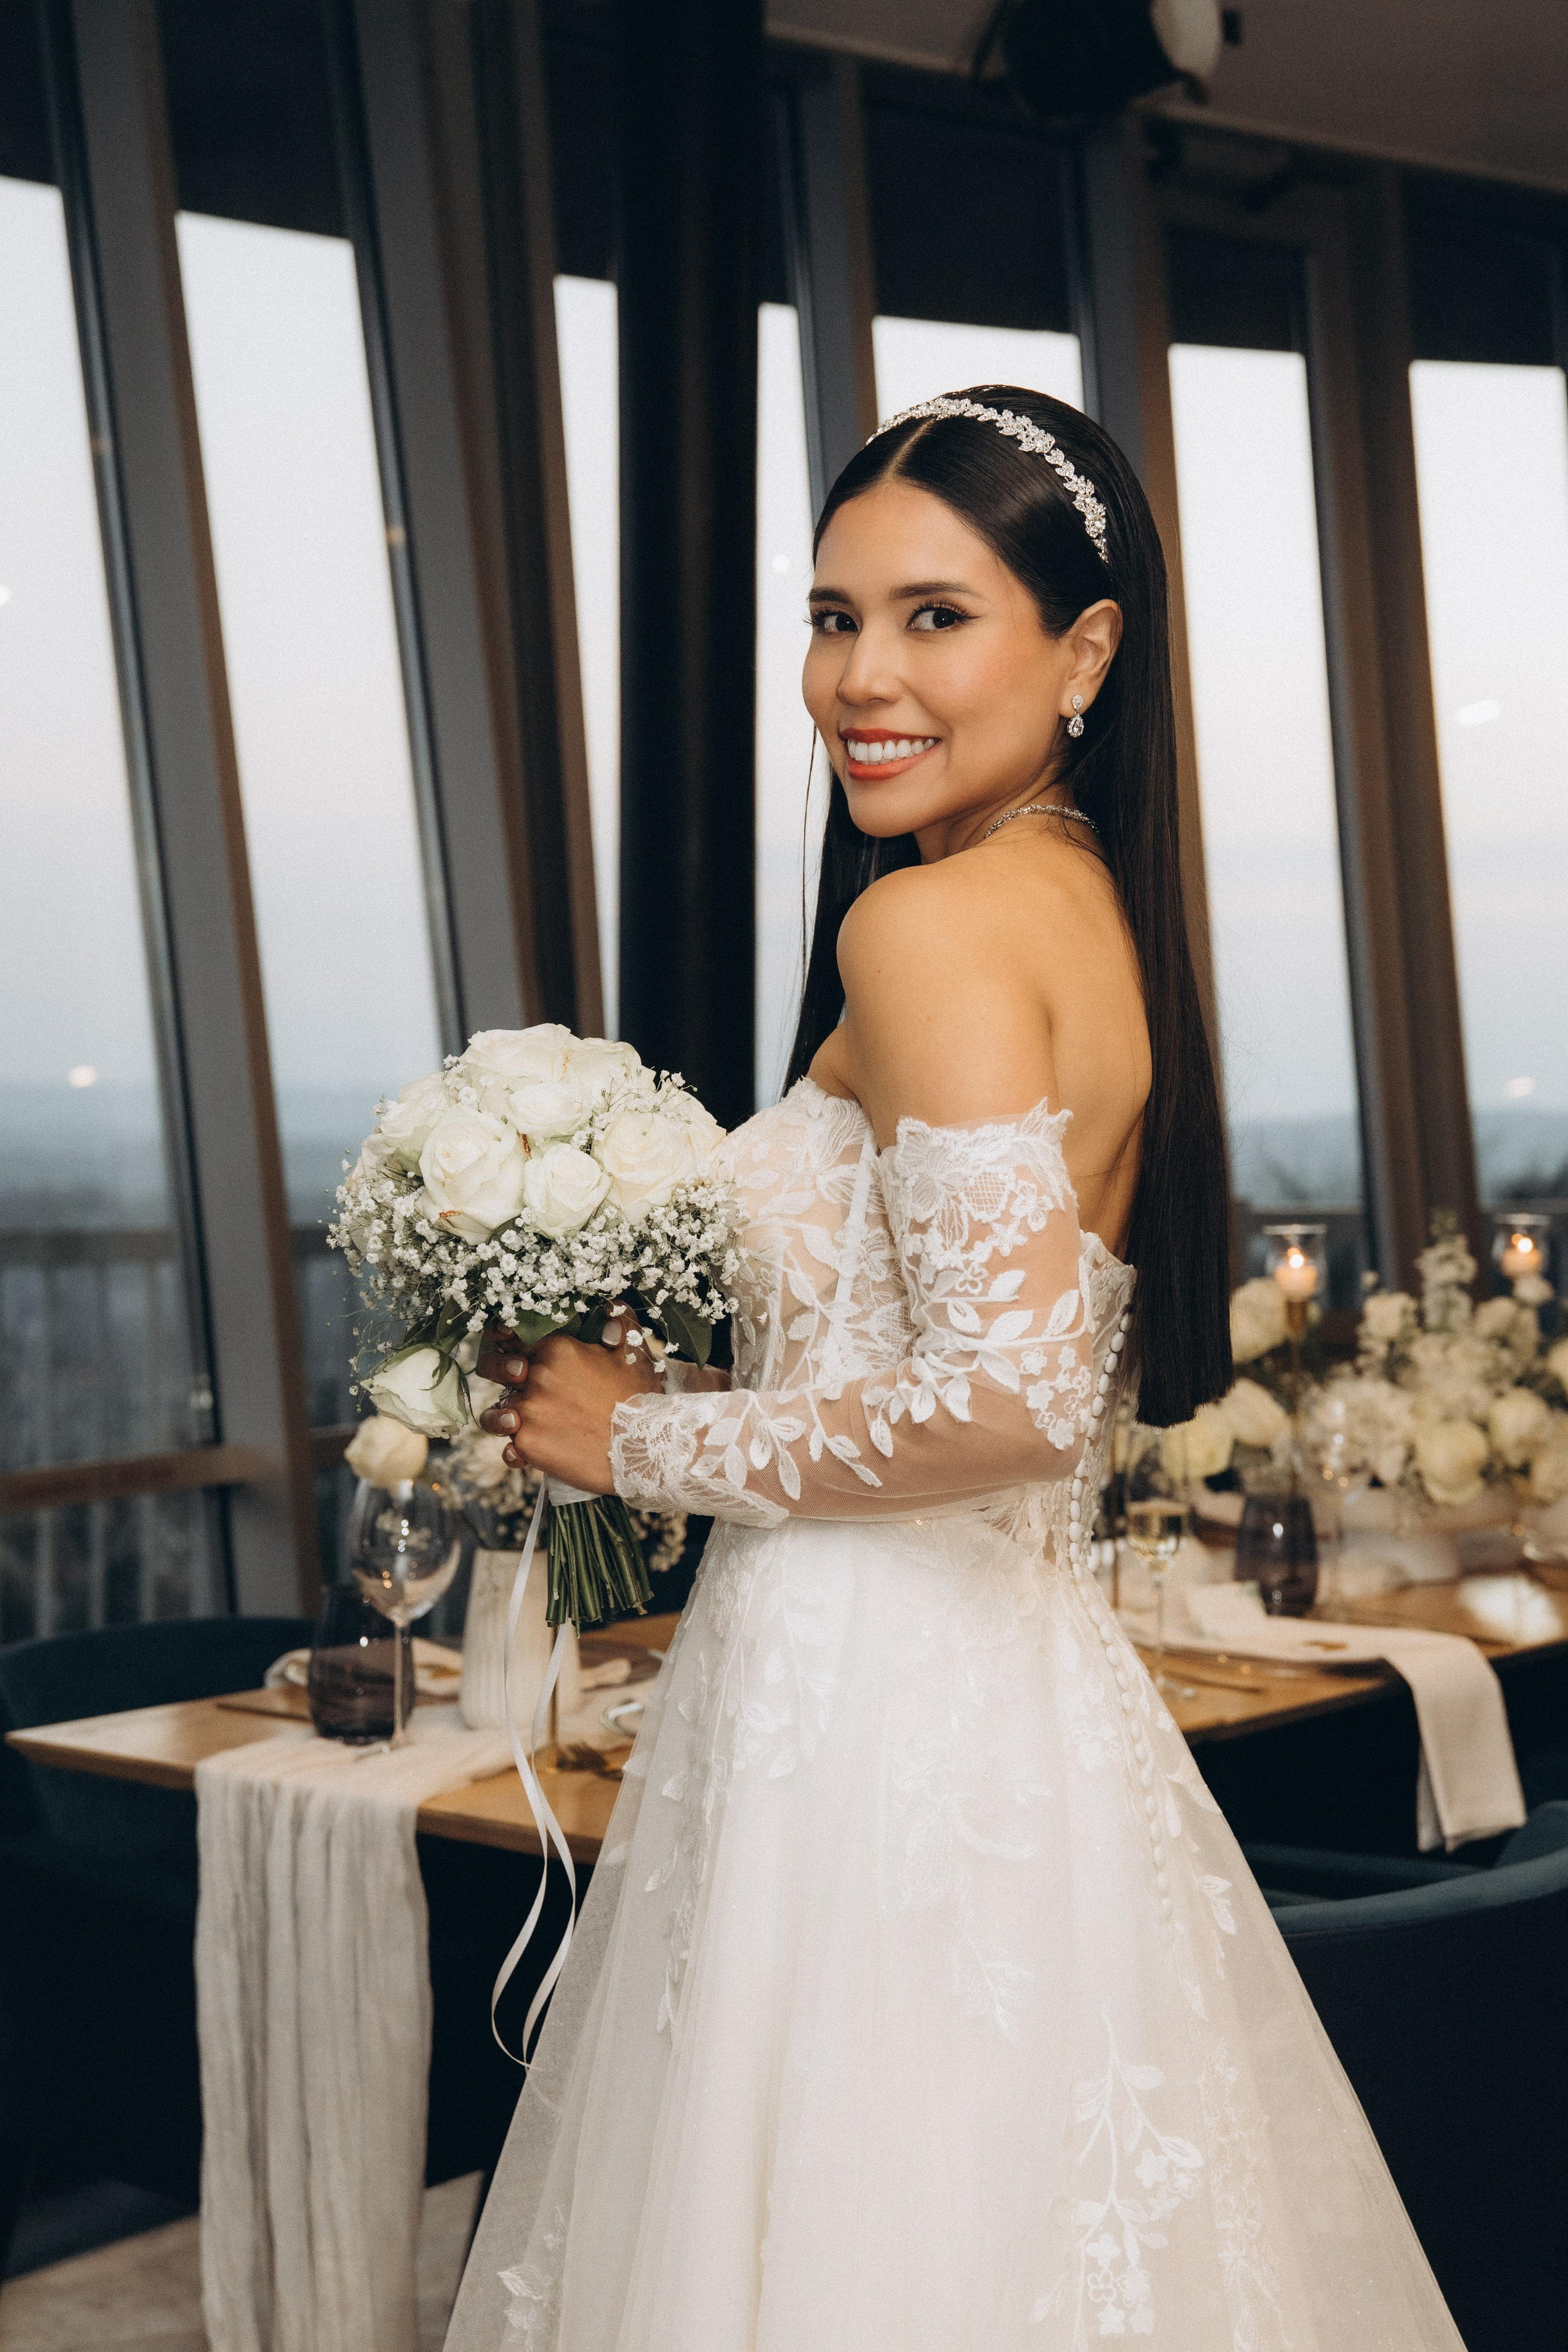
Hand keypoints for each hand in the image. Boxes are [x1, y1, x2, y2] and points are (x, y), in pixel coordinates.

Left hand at [475, 1319, 660, 1493]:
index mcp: (557, 1349)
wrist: (644, 1450)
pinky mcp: (527, 1444)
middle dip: (503, 1377)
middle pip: (501, 1372)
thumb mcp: (633, 1356)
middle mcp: (536, 1376)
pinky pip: (509, 1447)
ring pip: (498, 1412)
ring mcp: (528, 1411)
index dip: (514, 1349)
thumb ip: (619, 1326)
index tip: (517, 1359)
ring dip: (505, 1418)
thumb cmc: (640, 1401)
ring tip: (519, 1425)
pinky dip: (516, 1452)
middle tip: (519, 1388)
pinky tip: (525, 1454)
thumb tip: (611, 1309)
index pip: (518, 1341)